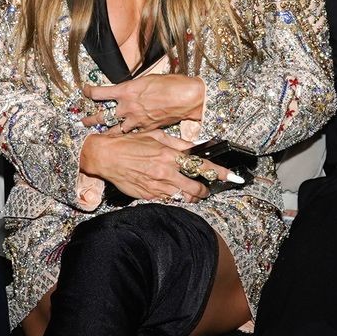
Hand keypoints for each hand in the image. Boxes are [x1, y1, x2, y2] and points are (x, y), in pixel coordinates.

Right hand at [79, 130, 210, 203]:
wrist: (105, 156)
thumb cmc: (129, 144)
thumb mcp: (155, 136)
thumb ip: (178, 144)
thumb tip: (195, 148)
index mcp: (169, 155)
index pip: (202, 166)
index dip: (220, 173)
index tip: (231, 177)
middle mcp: (165, 172)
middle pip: (195, 189)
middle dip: (204, 190)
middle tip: (205, 189)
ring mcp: (156, 186)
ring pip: (182, 197)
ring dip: (188, 195)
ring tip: (188, 191)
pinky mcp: (147, 195)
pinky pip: (165, 199)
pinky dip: (170, 196)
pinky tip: (167, 189)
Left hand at [82, 73, 204, 134]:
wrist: (187, 97)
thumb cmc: (171, 83)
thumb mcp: (147, 79)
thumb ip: (133, 87)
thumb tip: (126, 89)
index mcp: (126, 90)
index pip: (100, 92)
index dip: (89, 92)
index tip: (85, 90)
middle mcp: (127, 106)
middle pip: (102, 116)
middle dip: (90, 120)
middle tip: (82, 122)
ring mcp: (136, 120)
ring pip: (114, 129)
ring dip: (104, 132)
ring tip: (96, 136)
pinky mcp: (146, 129)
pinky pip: (131, 134)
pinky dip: (125, 137)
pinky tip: (119, 140)